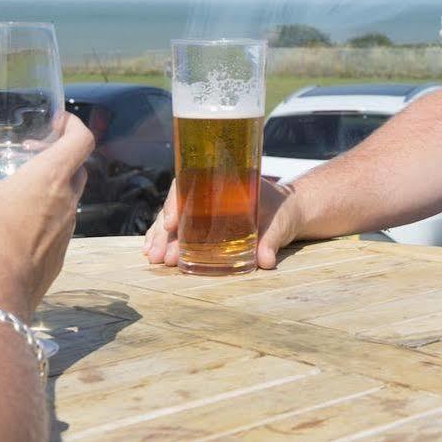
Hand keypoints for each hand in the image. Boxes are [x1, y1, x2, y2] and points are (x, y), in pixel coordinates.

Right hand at [0, 100, 92, 313]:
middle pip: (77, 167)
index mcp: (50, 178)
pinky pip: (59, 228)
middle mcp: (67, 203)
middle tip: (29, 151)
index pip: (83, 138)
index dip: (73, 123)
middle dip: (59, 153)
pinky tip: (14, 225)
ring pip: (69, 199)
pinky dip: (45, 217)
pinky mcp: (57, 259)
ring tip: (17, 186)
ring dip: (52, 186)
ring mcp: (66, 233)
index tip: (55, 120)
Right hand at [141, 174, 300, 269]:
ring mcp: (203, 210)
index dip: (175, 202)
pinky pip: (179, 230)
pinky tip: (152, 253)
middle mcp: (206, 193)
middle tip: (159, 255)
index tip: (170, 224)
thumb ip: (271, 240)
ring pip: (174, 220)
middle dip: (163, 232)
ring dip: (160, 238)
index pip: (188, 184)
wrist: (289, 212)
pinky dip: (165, 240)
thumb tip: (265, 261)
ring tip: (153, 258)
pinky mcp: (204, 226)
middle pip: (176, 206)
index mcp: (221, 180)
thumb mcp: (279, 222)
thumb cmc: (282, 210)